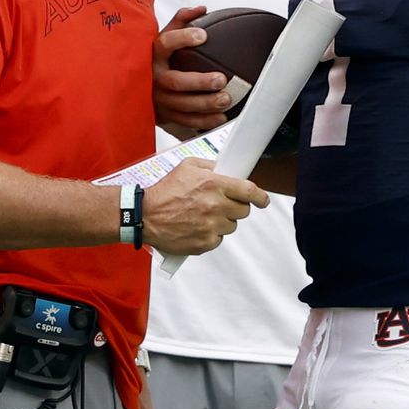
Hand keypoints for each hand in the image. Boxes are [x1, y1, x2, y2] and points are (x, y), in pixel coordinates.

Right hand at [142, 157, 269, 254]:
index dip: (260, 196)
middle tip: (222, 205)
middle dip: (236, 207)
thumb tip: (228, 170)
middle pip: (244, 210)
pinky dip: (212, 234)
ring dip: (223, 221)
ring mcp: (211, 226)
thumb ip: (211, 166)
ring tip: (203, 215)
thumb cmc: (164, 192)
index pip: (249, 191)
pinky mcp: (205, 242)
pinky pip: (219, 239)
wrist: (146, 216)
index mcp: (214, 184)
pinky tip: (197, 226)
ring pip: (232, 225)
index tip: (263, 199)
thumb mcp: (188, 167)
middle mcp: (215, 205)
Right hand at [153, 7, 231, 131]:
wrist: (135, 86)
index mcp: (152, 55)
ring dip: (205, 104)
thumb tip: (201, 9)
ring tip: (226, 99)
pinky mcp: (163, 116)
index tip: (203, 35)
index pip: (165, 43)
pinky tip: (220, 117)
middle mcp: (153, 78)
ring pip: (182, 105)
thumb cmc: (156, 58)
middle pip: (175, 81)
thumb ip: (181, 20)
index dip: (183, 38)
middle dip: (199, 82)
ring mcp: (157, 99)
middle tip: (221, 79)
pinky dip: (204, 121)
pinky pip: (185, 121)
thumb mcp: (163, 37)